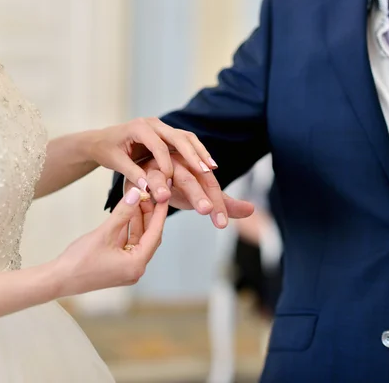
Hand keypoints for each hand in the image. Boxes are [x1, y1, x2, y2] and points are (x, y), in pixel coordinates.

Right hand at [53, 187, 167, 296]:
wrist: (58, 279)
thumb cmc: (79, 260)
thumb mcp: (104, 233)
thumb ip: (122, 213)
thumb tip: (136, 194)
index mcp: (137, 264)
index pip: (155, 234)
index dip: (160, 214)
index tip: (164, 197)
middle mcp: (136, 269)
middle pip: (149, 237)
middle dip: (149, 216)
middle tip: (149, 196)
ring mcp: (127, 270)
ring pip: (138, 240)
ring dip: (138, 222)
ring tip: (138, 201)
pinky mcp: (118, 267)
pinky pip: (128, 245)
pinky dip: (128, 231)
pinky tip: (127, 215)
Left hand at [87, 117, 216, 189]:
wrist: (102, 140)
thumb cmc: (107, 150)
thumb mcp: (116, 162)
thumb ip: (133, 174)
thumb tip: (148, 189)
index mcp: (139, 127)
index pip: (158, 145)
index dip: (166, 163)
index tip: (171, 180)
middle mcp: (154, 124)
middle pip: (178, 137)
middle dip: (193, 155)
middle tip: (205, 171)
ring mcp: (162, 128)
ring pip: (186, 137)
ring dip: (200, 152)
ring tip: (212, 168)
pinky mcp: (167, 135)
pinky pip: (186, 142)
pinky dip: (197, 152)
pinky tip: (207, 165)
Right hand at [126, 153, 253, 228]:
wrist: (150, 178)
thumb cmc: (177, 187)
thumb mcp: (201, 196)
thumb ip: (223, 204)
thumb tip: (252, 210)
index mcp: (195, 168)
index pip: (209, 184)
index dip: (216, 202)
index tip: (221, 224)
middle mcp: (177, 164)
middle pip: (189, 178)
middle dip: (196, 194)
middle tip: (205, 210)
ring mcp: (155, 168)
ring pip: (160, 175)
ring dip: (161, 185)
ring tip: (164, 198)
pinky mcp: (137, 173)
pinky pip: (137, 178)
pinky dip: (140, 186)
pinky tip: (141, 195)